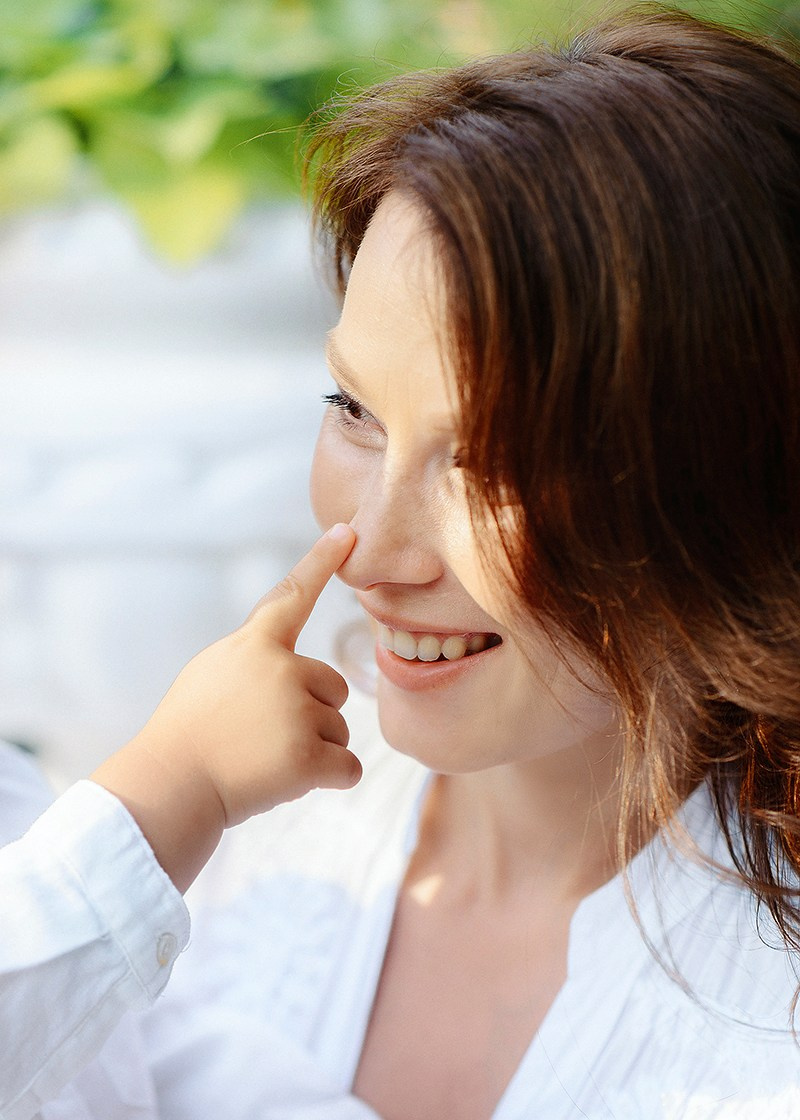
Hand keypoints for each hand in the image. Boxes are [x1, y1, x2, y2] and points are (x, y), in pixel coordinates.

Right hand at [91, 523, 359, 890]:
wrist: (170, 786)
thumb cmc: (187, 734)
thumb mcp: (212, 675)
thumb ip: (257, 662)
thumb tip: (299, 675)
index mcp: (254, 645)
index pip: (293, 594)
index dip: (322, 561)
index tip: (348, 532)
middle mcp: (282, 669)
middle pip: (333, 688)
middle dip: (313, 715)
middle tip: (266, 737)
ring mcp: (296, 711)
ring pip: (339, 731)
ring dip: (315, 751)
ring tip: (266, 761)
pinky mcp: (307, 756)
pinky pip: (348, 769)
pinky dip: (332, 780)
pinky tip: (295, 783)